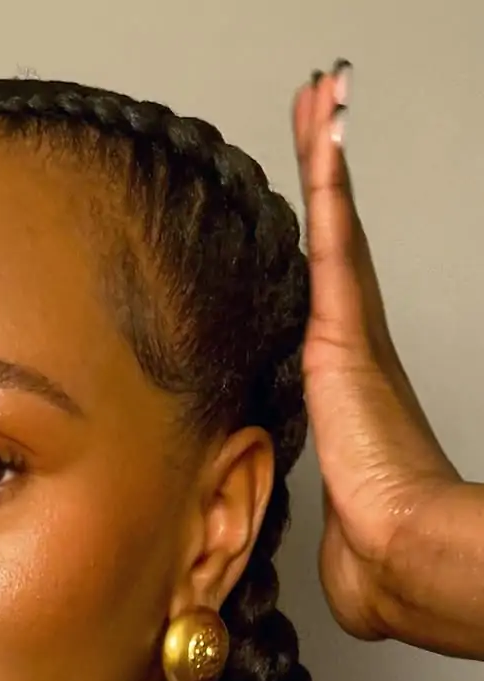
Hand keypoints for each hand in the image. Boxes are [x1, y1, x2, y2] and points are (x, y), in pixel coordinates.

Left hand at [293, 64, 459, 639]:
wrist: (396, 550)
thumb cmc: (373, 541)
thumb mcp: (339, 511)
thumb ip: (337, 507)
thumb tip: (344, 537)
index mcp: (349, 383)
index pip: (329, 294)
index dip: (327, 243)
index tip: (319, 201)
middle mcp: (355, 346)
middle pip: (337, 242)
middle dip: (330, 175)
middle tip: (324, 111)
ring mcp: (352, 333)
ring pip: (335, 225)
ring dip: (327, 158)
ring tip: (321, 95)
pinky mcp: (343, 329)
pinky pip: (332, 237)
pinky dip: (327, 180)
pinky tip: (321, 127)